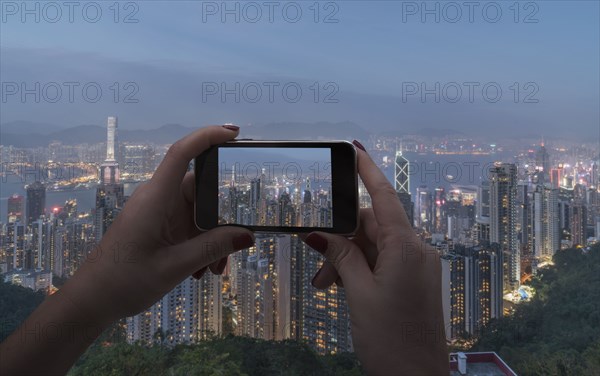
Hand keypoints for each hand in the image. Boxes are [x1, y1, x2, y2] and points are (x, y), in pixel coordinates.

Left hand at [62, 125, 254, 324]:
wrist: (93, 300)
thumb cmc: (124, 280)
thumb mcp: (175, 266)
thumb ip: (213, 248)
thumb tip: (247, 235)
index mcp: (155, 199)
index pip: (182, 153)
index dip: (207, 137)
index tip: (234, 132)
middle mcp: (158, 200)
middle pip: (200, 191)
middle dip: (220, 220)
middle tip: (230, 249)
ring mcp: (158, 213)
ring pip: (198, 213)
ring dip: (211, 239)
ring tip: (212, 269)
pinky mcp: (159, 227)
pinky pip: (189, 227)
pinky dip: (200, 245)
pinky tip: (200, 270)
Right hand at [304, 143, 447, 374]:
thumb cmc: (391, 339)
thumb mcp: (358, 293)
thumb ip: (341, 257)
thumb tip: (319, 234)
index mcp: (406, 248)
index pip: (383, 198)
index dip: (368, 171)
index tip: (355, 149)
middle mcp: (415, 251)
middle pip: (370, 226)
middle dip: (340, 240)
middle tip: (318, 268)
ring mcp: (415, 267)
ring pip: (372, 247)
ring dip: (346, 260)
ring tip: (326, 287)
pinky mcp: (412, 281)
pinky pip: (381, 262)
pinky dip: (359, 270)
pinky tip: (342, 289)